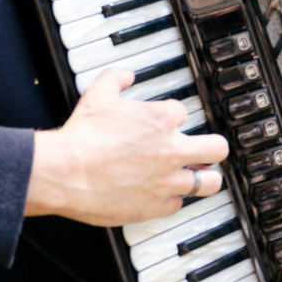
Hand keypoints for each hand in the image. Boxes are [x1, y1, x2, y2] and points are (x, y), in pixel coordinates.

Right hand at [23, 68, 229, 226]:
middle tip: (204, 152)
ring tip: (198, 178)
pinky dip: (171, 200)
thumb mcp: (98, 95)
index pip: (184, 113)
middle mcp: (172, 150)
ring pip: (210, 183)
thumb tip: (125, 75)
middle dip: (212, 148)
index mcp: (162, 120)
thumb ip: (115, 79)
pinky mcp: (156, 206)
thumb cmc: (81, 137)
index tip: (166, 124)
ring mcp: (168, 181)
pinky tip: (162, 195)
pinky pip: (178, 204)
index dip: (172, 118)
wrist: (64, 172)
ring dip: (204, 179)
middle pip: (217, 148)